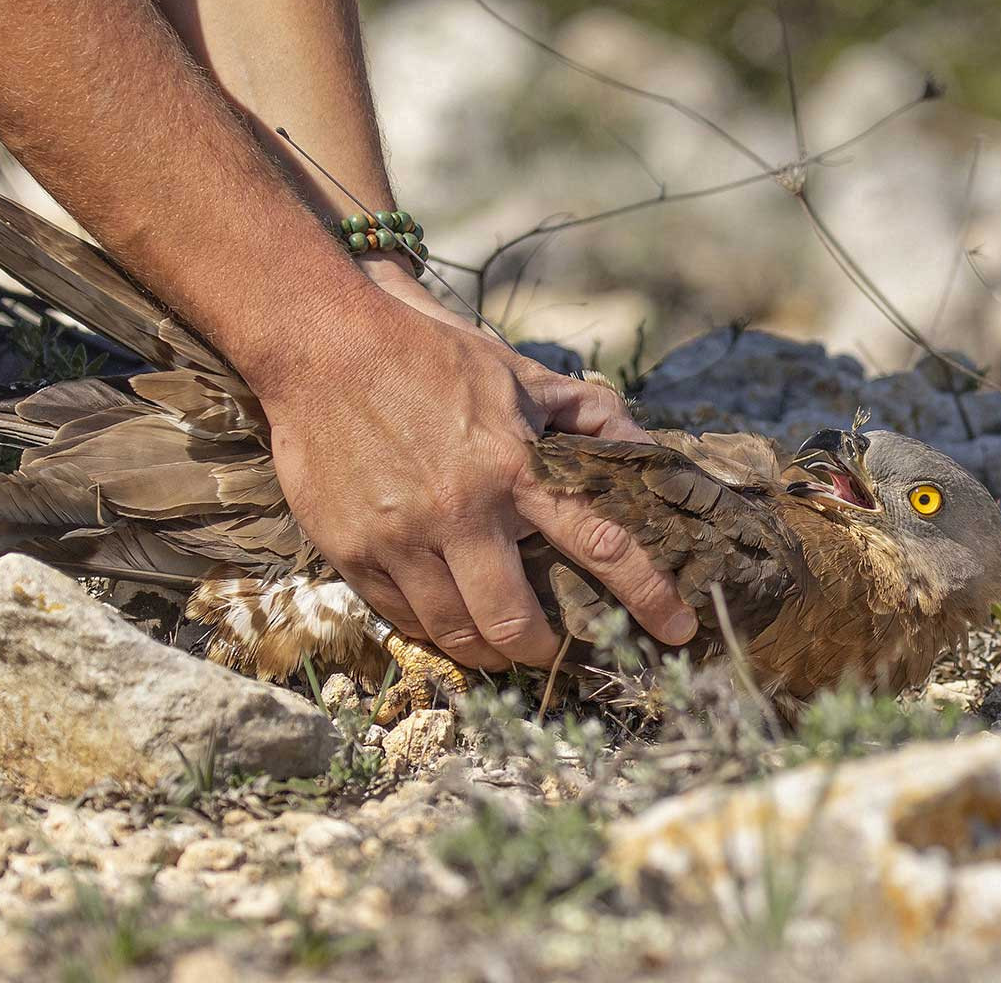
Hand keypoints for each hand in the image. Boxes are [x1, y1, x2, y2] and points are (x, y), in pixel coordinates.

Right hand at [257, 282, 698, 672]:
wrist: (321, 345)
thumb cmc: (424, 354)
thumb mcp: (514, 372)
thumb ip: (582, 411)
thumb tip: (641, 443)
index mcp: (513, 465)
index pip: (601, 543)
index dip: (647, 596)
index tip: (678, 632)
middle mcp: (460, 509)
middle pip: (516, 623)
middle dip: (544, 653)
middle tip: (554, 656)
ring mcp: (400, 537)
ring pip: (456, 632)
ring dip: (486, 652)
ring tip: (498, 649)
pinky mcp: (352, 551)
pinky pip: (402, 618)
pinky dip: (432, 630)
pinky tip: (445, 622)